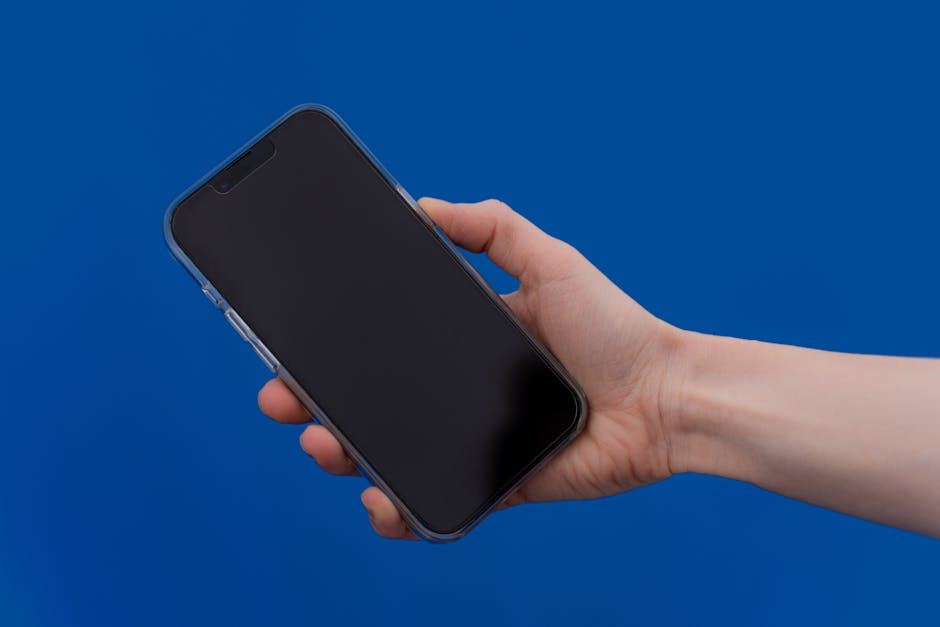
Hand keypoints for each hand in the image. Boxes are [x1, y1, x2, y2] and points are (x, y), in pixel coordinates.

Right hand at [258, 198, 683, 539]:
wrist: (667, 398)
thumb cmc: (615, 327)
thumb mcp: (551, 259)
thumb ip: (492, 226)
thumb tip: (421, 203)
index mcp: (470, 341)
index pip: (388, 346)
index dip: (337, 350)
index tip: (294, 347)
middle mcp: (465, 391)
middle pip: (376, 401)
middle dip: (319, 403)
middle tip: (284, 400)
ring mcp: (477, 441)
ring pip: (394, 454)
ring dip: (346, 455)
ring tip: (324, 447)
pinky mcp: (498, 485)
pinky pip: (439, 503)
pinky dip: (401, 512)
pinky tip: (379, 504)